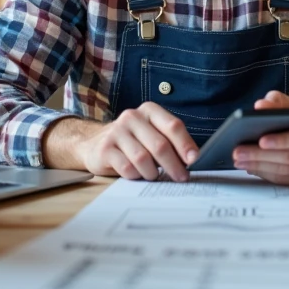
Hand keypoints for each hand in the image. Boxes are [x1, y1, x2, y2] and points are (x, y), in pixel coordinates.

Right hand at [77, 102, 198, 181]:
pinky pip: (127, 168)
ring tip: (154, 176)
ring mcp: (116, 131)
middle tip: (181, 177)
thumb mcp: (151, 134)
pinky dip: (136, 175)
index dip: (186, 144)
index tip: (194, 160)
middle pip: (160, 145)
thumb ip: (170, 142)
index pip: (173, 126)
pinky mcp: (105, 148)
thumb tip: (192, 159)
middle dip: (174, 165)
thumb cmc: (132, 142)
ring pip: (143, 158)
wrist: (94, 145)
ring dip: (153, 172)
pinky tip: (136, 174)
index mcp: (149, 110)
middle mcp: (132, 117)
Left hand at [232, 91, 288, 184]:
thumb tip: (260, 105)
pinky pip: (285, 180)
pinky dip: (265, 174)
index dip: (283, 140)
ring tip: (239, 159)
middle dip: (260, 155)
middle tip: (238, 151)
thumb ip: (277, 101)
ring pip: (285, 171)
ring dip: (259, 165)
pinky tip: (250, 166)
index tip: (261, 140)